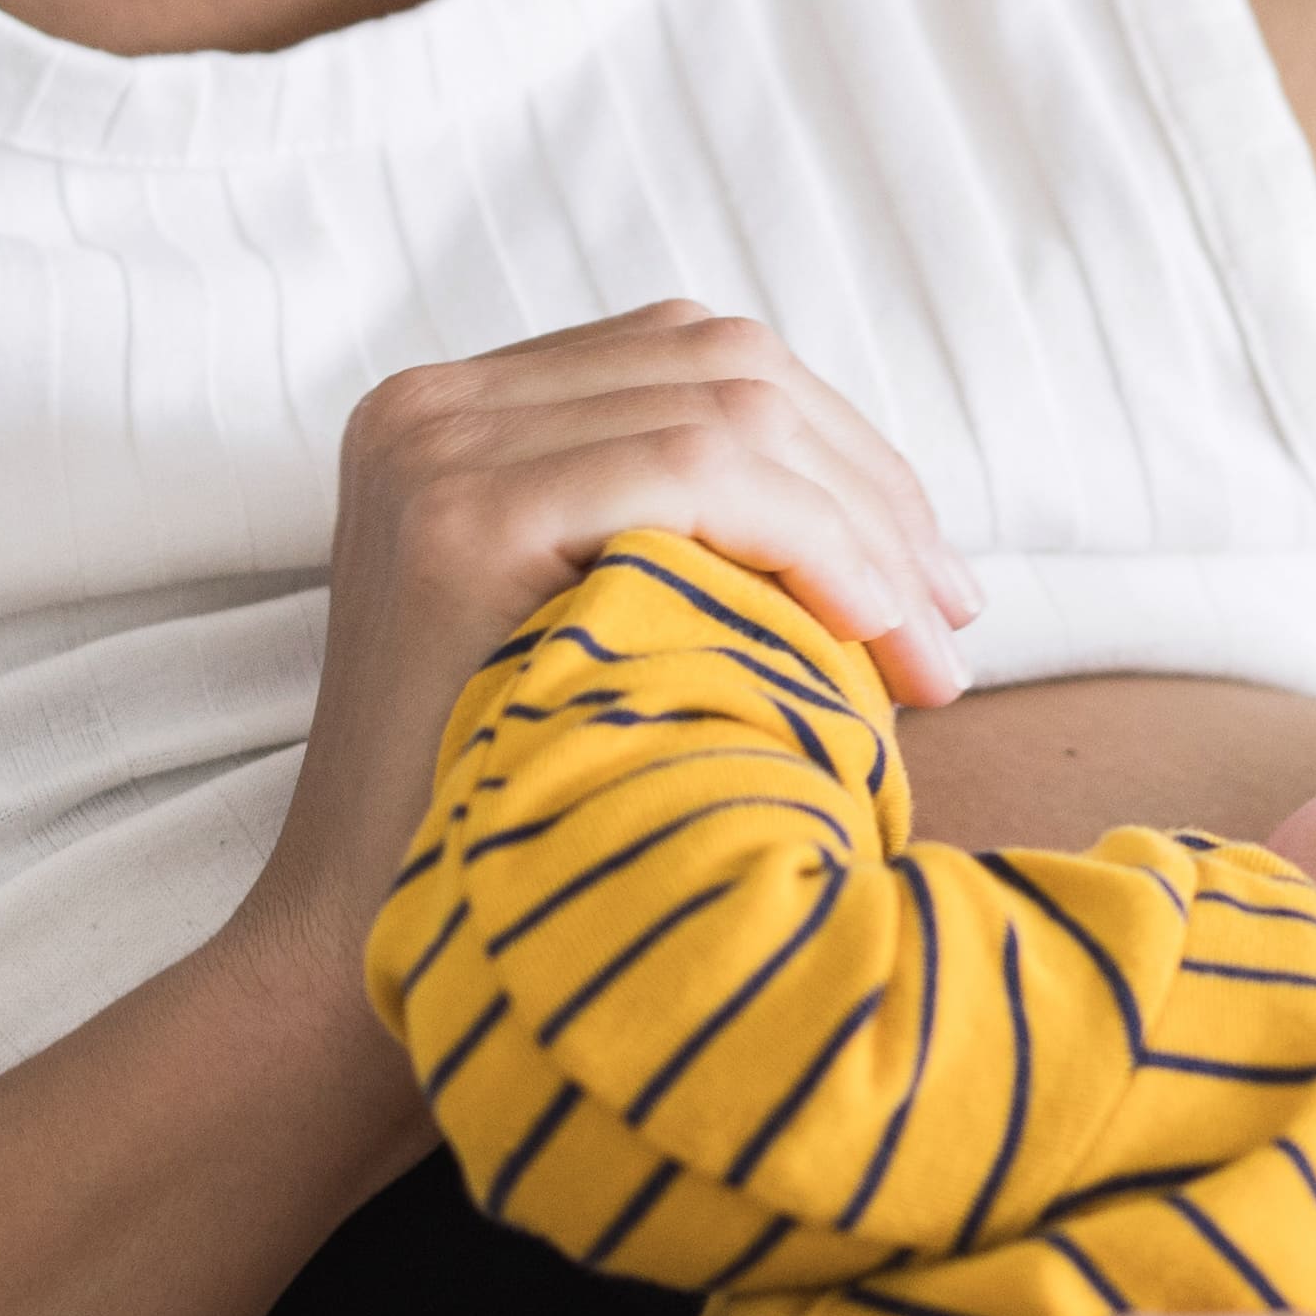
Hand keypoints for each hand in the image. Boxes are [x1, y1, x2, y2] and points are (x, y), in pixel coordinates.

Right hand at [239, 304, 982, 967]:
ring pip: (729, 407)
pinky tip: (872, 632)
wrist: (364, 953)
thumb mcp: (610, 636)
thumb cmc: (517, 823)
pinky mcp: (458, 519)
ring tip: (929, 651)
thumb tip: (900, 530)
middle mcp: (428, 406)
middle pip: (726, 365)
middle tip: (950, 623)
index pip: (699, 362)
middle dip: (872, 487)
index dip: (844, 453)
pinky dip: (814, 538)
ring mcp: (432, 451)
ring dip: (865, 523)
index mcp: (459, 417)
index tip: (930, 588)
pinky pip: (693, 470)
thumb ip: (694, 544)